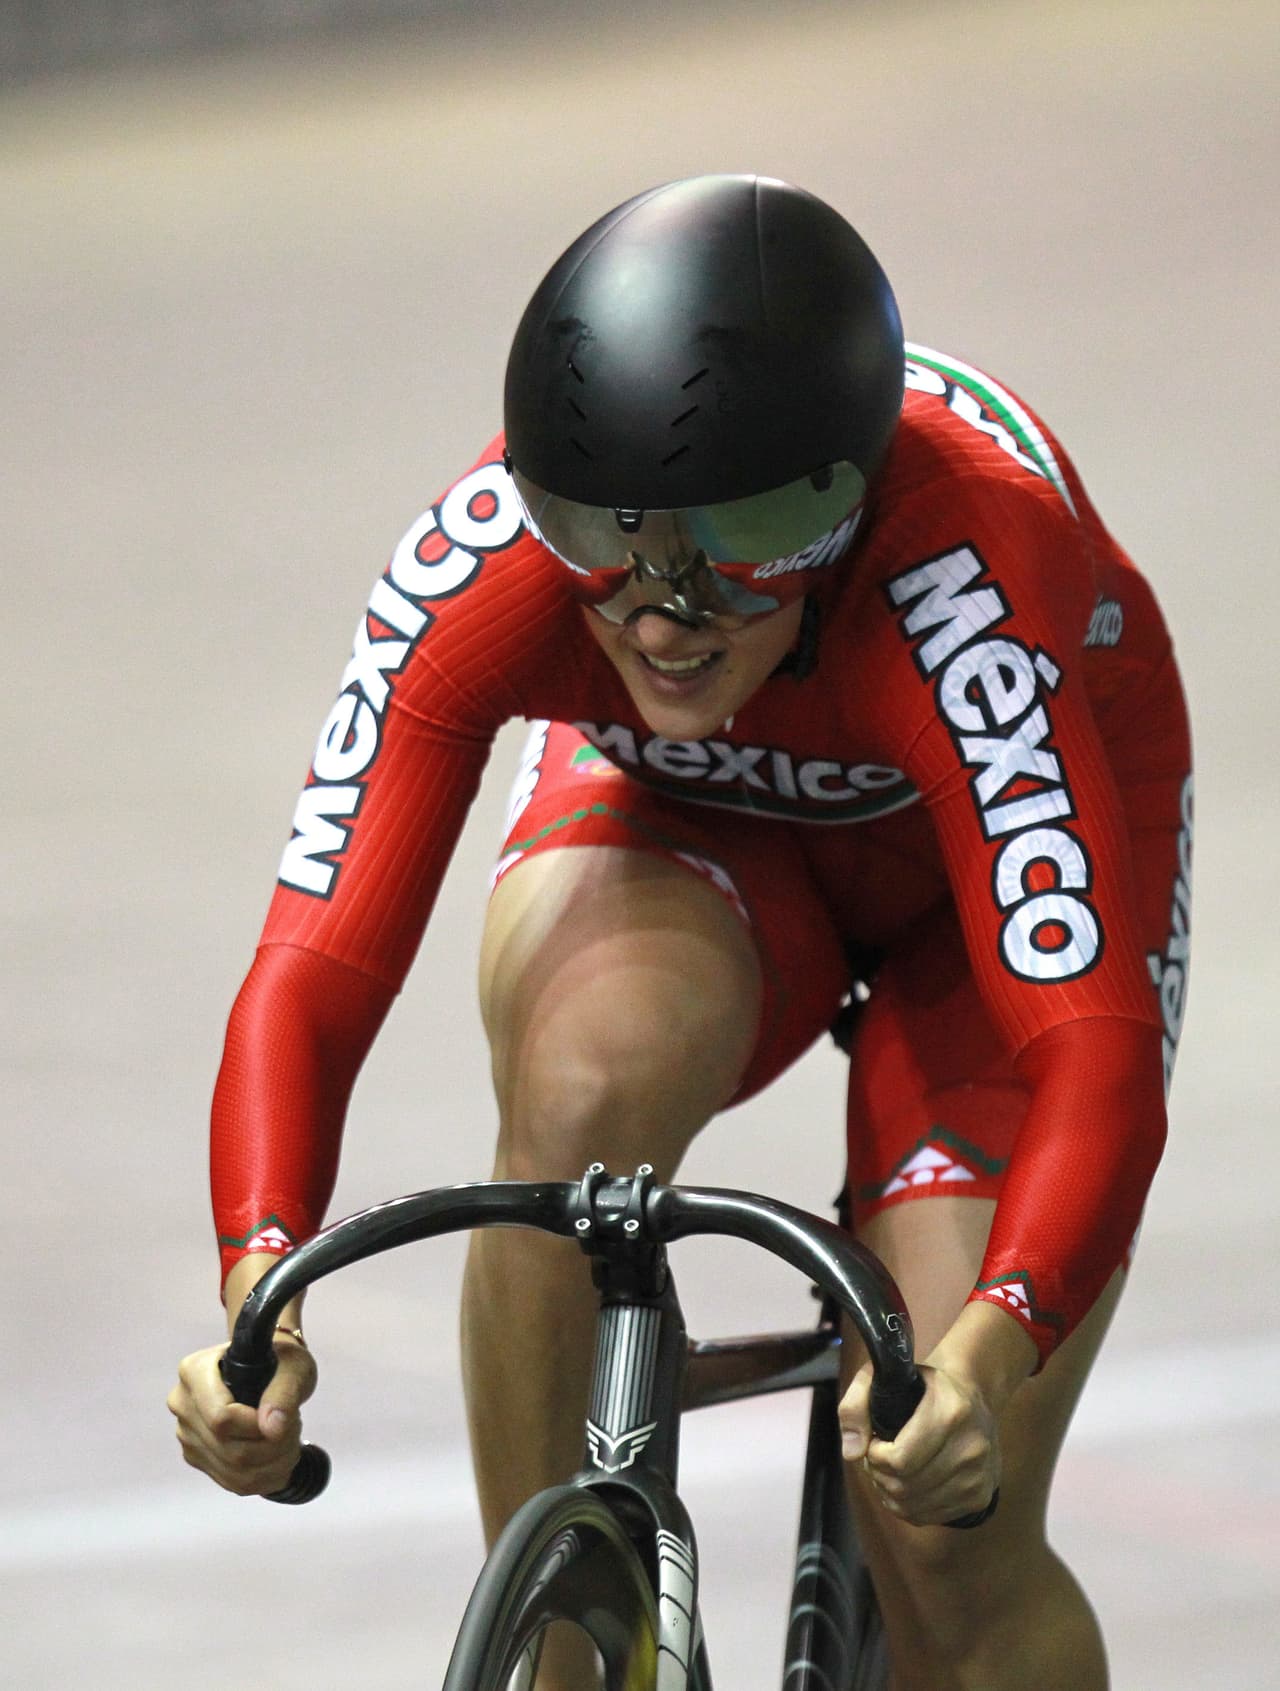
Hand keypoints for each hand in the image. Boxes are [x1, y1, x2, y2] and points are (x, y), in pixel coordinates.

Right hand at [167, 1333, 316, 1496]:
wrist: (271, 1368)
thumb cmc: (281, 1360)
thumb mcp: (293, 1366)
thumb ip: (284, 1393)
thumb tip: (272, 1429)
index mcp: (195, 1371)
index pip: (221, 1418)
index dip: (258, 1427)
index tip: (285, 1418)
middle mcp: (183, 1403)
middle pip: (229, 1449)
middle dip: (273, 1447)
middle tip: (295, 1428)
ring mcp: (187, 1433)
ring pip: (232, 1471)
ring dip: (273, 1465)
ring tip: (290, 1441)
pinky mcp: (198, 1456)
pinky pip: (232, 1482)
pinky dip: (264, 1478)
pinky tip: (280, 1459)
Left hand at [838, 1357, 999, 1527]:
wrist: (969, 1395)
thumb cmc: (919, 1386)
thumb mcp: (881, 1377)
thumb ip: (855, 1406)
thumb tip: (852, 1452)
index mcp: (951, 1410)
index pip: (900, 1459)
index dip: (875, 1456)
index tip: (874, 1442)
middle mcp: (972, 1445)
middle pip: (905, 1485)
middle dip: (880, 1474)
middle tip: (878, 1458)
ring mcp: (979, 1475)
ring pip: (914, 1506)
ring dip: (891, 1492)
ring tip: (890, 1470)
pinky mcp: (980, 1498)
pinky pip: (928, 1517)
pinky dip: (907, 1506)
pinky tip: (906, 1483)